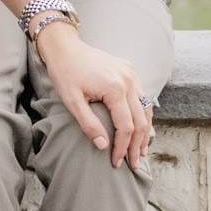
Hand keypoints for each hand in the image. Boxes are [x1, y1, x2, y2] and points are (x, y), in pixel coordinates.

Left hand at [35, 24, 153, 170]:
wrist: (65, 47)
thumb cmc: (65, 73)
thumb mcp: (72, 101)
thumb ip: (88, 124)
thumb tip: (103, 146)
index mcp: (115, 88)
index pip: (126, 126)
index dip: (123, 147)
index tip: (117, 162)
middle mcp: (129, 81)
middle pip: (140, 120)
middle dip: (137, 145)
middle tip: (133, 164)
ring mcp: (132, 75)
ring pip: (145, 109)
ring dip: (144, 132)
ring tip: (141, 151)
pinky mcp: (130, 71)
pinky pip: (142, 97)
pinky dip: (143, 115)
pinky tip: (140, 128)